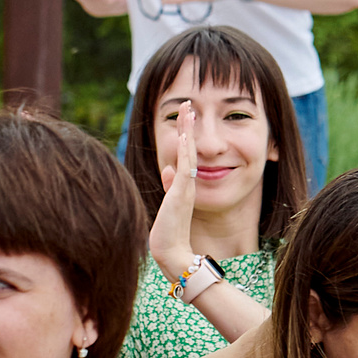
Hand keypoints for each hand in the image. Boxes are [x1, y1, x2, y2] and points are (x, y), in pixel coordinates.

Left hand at [149, 108, 201, 277]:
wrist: (170, 252)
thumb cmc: (167, 233)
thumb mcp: (168, 204)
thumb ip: (170, 185)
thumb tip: (168, 169)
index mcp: (185, 185)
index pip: (187, 153)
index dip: (186, 134)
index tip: (186, 115)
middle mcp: (188, 183)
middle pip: (190, 148)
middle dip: (188, 125)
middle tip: (188, 104)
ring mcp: (186, 187)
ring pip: (189, 152)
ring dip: (188, 131)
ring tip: (188, 110)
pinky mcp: (182, 193)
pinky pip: (187, 167)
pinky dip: (187, 150)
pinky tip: (186, 135)